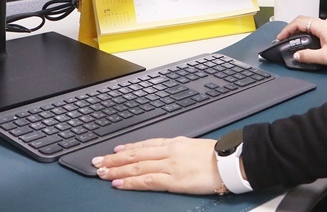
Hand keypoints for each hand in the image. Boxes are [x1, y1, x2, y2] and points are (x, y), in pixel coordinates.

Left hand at [92, 137, 222, 193]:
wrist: (229, 162)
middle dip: (115, 159)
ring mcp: (169, 165)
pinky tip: (119, 183)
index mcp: (173, 143)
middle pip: (135, 155)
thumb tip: (165, 152)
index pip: (144, 145)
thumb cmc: (215, 156)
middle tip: (98, 162)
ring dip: (117, 170)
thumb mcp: (193, 146)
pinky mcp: (173, 180)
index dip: (127, 149)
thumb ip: (177, 149)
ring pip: (137, 167)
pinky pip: (147, 180)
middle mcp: (168, 151)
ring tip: (102, 173)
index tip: (114, 151)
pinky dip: (131, 182)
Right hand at [276, 16, 326, 68]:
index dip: (287, 29)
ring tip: (291, 40)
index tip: (280, 38)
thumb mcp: (325, 57)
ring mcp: (325, 27)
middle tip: (283, 38)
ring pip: (307, 24)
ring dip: (297, 30)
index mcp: (319, 26)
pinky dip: (304, 32)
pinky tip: (303, 41)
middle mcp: (321, 24)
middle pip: (301, 21)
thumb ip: (309, 56)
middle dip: (290, 28)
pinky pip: (312, 28)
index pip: (298, 22)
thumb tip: (296, 55)